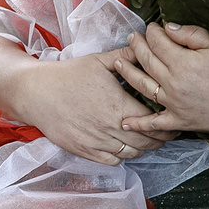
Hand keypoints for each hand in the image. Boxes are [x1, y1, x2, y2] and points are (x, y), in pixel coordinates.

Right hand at [8, 52, 168, 165]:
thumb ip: (126, 57)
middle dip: (160, 139)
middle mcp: (110, 127)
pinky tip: (124, 147)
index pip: (154, 122)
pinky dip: (123, 156)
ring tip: (147, 141)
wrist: (36, 93)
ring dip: (143, 148)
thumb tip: (145, 47)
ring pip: (132, 153)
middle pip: (147, 142)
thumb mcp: (99, 61)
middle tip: (166, 133)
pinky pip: (113, 161)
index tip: (171, 121)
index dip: (166, 124)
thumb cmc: (68, 75)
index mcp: (118, 105)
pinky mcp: (85, 151)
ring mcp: (97, 142)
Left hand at [108, 23, 208, 138]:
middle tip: (131, 37)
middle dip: (137, 46)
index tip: (152, 26)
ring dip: (128, 74)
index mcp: (182, 62)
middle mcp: (172, 83)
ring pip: (142, 87)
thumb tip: (168, 27)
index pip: (158, 42)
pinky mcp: (179, 121)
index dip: (152, 32)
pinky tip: (125, 122)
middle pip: (146, 61)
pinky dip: (139, 124)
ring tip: (118, 63)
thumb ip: (192, 35)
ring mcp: (173, 104)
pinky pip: (154, 123)